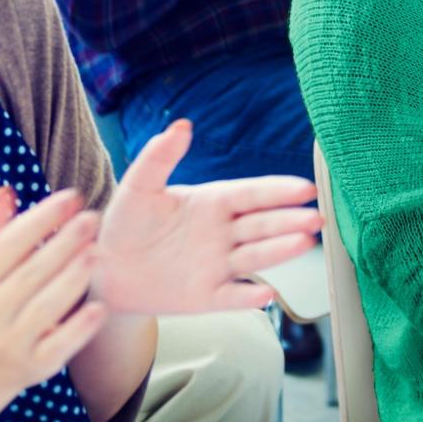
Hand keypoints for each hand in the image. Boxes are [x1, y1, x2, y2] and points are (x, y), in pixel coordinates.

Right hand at [0, 186, 106, 407]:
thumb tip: (4, 192)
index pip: (9, 244)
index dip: (40, 218)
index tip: (71, 196)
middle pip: (30, 273)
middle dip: (63, 243)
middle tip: (92, 217)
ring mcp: (13, 340)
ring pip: (45, 307)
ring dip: (72, 279)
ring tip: (97, 252)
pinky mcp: (35, 365)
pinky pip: (58, 345)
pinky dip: (78, 328)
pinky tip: (98, 308)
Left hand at [93, 119, 322, 314]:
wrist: (105, 271)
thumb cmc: (125, 224)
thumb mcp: (139, 186)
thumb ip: (159, 156)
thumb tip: (181, 125)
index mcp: (212, 203)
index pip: (252, 194)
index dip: (279, 191)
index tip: (305, 188)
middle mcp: (222, 233)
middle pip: (262, 225)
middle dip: (290, 220)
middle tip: (316, 217)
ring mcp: (218, 265)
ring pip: (255, 256)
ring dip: (281, 250)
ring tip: (304, 242)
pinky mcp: (207, 296)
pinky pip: (232, 295)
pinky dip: (249, 295)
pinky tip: (266, 292)